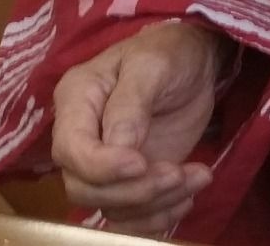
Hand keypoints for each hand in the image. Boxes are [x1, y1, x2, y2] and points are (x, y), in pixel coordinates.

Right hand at [50, 19, 226, 234]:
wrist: (196, 61)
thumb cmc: (170, 53)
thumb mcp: (152, 66)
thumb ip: (131, 105)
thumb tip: (119, 149)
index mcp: (76, 100)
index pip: (71, 150)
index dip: (102, 167)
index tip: (142, 163)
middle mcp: (82, 137)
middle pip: (84, 187)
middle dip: (133, 191)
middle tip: (178, 173)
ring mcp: (105, 163)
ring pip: (109, 206)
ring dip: (155, 204)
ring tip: (198, 177)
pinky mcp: (130, 180)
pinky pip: (130, 216)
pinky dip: (158, 217)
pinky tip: (188, 197)